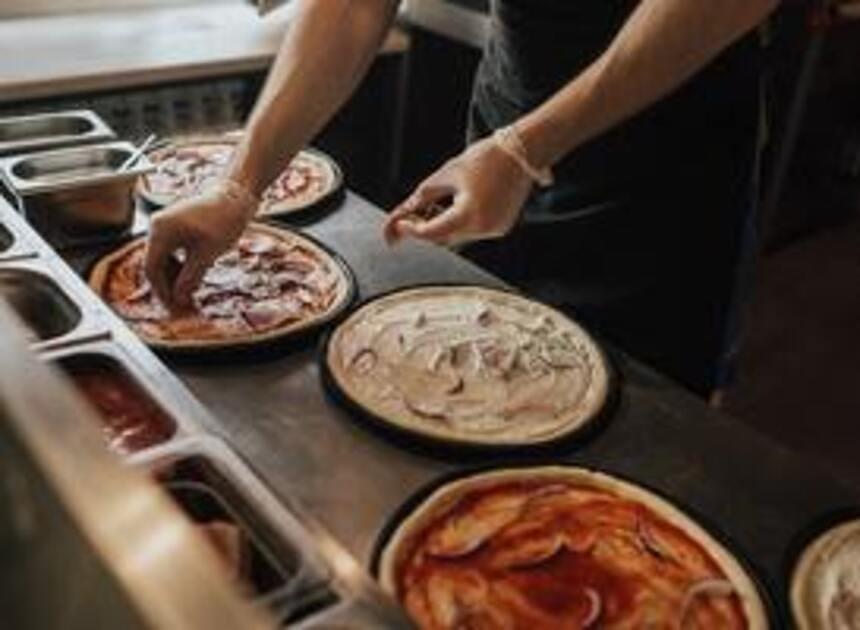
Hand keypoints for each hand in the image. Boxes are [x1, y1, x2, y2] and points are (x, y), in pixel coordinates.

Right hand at [144, 189, 251, 309]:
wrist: (235, 197)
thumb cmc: (223, 221)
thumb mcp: (207, 255)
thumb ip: (190, 278)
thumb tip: (179, 300)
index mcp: (161, 231)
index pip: (151, 268)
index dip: (161, 291)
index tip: (173, 307)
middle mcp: (157, 226)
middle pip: (154, 264)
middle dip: (168, 285)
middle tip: (181, 304)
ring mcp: (164, 224)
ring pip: (162, 258)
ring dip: (173, 276)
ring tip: (188, 292)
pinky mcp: (173, 226)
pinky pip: (170, 250)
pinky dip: (178, 265)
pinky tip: (190, 276)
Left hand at [383, 136, 532, 246]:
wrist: (522, 153)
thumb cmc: (487, 158)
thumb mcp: (446, 175)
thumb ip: (423, 196)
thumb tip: (404, 209)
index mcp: (468, 215)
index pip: (430, 233)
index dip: (410, 229)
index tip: (398, 224)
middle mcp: (483, 228)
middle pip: (443, 238)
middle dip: (424, 229)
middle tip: (409, 216)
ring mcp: (494, 230)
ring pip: (457, 237)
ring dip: (441, 226)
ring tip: (431, 207)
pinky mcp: (501, 227)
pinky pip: (472, 232)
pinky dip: (459, 224)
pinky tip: (453, 207)